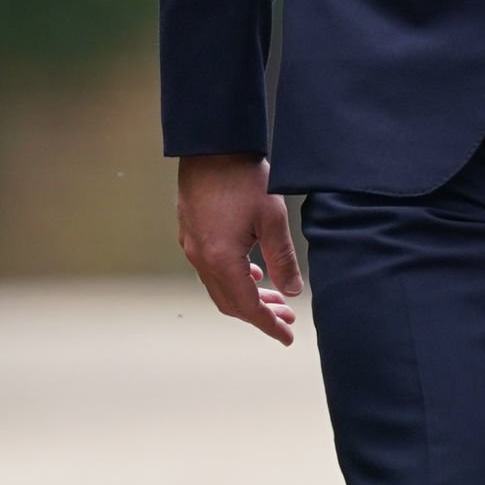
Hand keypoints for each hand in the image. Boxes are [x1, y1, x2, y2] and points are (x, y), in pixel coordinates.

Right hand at [178, 153, 300, 344]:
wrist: (211, 148)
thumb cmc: (243, 179)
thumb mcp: (272, 219)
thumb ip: (283, 258)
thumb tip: (293, 290)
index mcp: (221, 260)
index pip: (247, 306)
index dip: (269, 324)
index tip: (286, 336)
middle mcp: (201, 259)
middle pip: (231, 302)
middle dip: (260, 314)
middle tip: (287, 318)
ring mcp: (192, 247)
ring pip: (220, 287)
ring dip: (247, 296)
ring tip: (275, 298)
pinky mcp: (191, 234)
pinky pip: (211, 270)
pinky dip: (233, 279)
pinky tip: (253, 272)